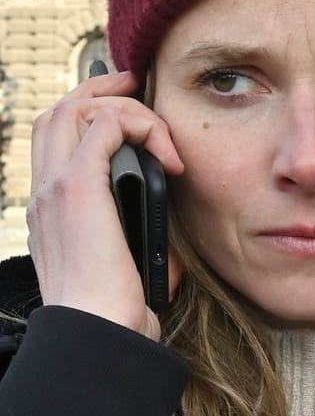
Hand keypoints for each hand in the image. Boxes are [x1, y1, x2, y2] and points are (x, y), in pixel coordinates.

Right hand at [27, 69, 185, 338]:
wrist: (96, 330)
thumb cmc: (116, 309)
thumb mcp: (128, 263)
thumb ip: (137, 239)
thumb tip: (168, 240)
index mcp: (51, 206)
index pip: (55, 140)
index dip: (89, 115)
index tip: (135, 118)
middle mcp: (44, 190)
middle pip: (56, 112)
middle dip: (99, 90)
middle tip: (138, 86)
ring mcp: (55, 186)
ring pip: (73, 108)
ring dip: (122, 105)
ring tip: (158, 123)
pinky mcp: (76, 188)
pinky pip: (103, 124)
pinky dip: (140, 125)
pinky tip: (169, 157)